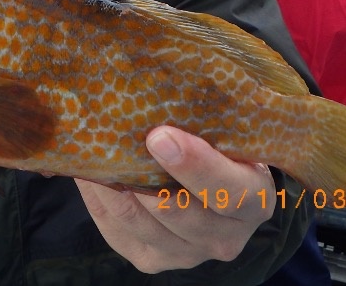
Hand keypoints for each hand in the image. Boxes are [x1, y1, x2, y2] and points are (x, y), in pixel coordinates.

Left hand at [75, 126, 276, 272]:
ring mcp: (188, 254)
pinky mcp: (152, 261)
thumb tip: (153, 84)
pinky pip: (115, 229)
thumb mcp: (228, 134)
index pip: (230, 191)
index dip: (195, 165)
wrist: (215, 188)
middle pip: (176, 210)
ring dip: (111, 182)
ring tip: (93, 147)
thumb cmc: (220, 148)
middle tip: (113, 136)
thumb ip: (204, 121)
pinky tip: (91, 170)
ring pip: (138, 220)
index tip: (161, 135)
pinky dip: (99, 198)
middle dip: (141, 172)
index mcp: (254, 200)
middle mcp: (225, 237)